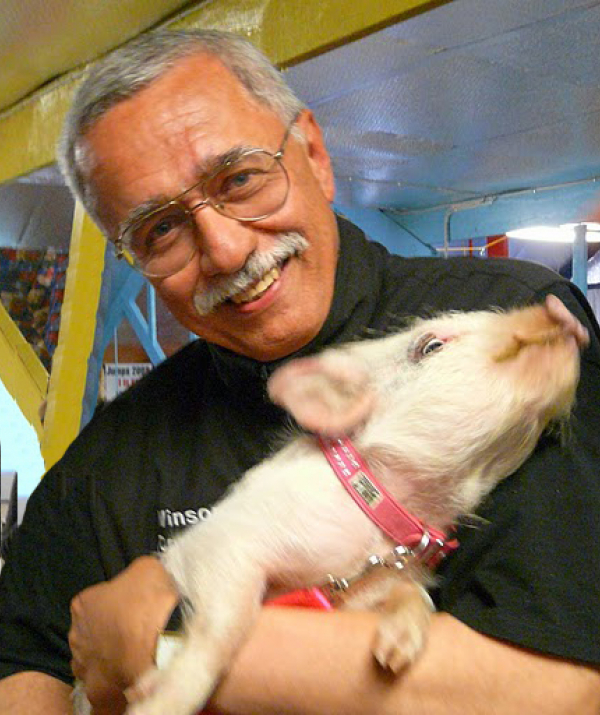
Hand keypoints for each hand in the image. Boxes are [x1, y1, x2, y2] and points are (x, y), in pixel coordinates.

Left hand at [69, 555, 178, 713]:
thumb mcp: (146, 568)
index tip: (132, 607)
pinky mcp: (94, 690)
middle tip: (133, 631)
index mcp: (83, 604)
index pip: (94, 601)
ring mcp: (83, 664)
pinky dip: (112, 683)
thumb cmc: (150, 600)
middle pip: (91, 631)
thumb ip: (135, 574)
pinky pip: (101, 686)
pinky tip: (129, 677)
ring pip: (93, 659)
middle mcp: (75, 635)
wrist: (161, 641)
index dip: (114, 603)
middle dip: (107, 632)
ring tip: (133, 655)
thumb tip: (139, 578)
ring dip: (107, 658)